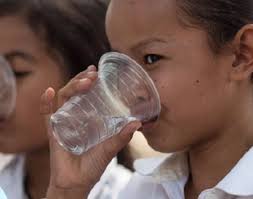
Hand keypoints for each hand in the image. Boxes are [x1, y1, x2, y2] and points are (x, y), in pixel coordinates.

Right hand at [40, 66, 140, 198]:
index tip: (97, 72)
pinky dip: (45, 103)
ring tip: (84, 81)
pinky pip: (47, 115)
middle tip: (92, 73)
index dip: (90, 82)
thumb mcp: (110, 148)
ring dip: (72, 86)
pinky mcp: (53, 131)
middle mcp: (75, 117)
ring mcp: (63, 122)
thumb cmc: (93, 165)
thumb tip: (137, 123)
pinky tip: (49, 91)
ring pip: (63, 98)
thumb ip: (121, 137)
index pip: (87, 95)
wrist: (77, 182)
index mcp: (88, 118)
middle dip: (82, 80)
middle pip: (75, 92)